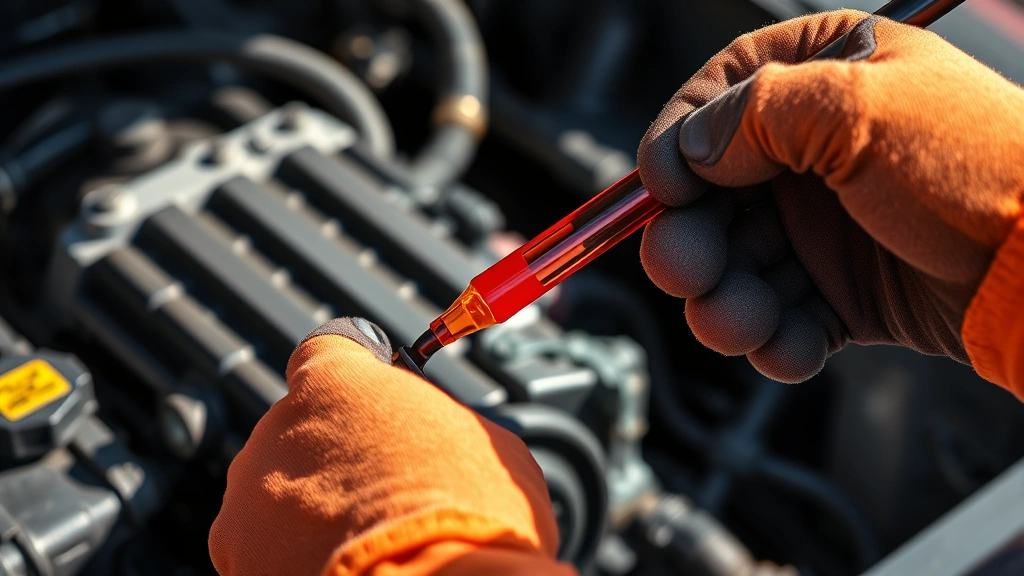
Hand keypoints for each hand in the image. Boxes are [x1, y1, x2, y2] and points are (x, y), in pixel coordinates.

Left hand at [209, 318, 567, 575]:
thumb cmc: (467, 516)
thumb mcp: (479, 442)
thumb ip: (437, 420)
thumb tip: (435, 433)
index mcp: (336, 383)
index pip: (323, 351)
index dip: (348, 377)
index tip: (363, 396)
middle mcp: (277, 430)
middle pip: (299, 430)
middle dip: (332, 457)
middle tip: (380, 489)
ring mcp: (248, 498)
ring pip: (276, 491)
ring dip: (309, 508)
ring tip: (362, 539)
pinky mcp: (236, 557)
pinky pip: (262, 546)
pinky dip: (291, 556)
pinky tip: (340, 567)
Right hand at [637, 10, 1023, 382]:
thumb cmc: (979, 167)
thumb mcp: (860, 107)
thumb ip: (754, 114)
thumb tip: (689, 148)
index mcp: (824, 79)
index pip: (716, 101)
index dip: (674, 145)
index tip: (661, 188)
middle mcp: (815, 152)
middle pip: (710, 197)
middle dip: (690, 243)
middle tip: (687, 272)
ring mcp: (826, 225)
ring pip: (737, 266)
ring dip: (726, 303)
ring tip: (744, 324)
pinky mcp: (841, 290)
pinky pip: (781, 316)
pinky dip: (775, 339)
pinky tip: (792, 347)